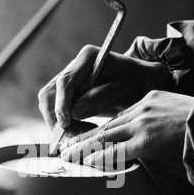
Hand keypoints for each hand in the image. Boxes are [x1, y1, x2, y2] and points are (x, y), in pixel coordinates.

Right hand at [38, 45, 170, 128]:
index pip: (65, 82)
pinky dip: (66, 124)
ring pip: (50, 103)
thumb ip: (100, 98)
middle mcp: (74, 67)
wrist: (143, 81)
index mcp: (87, 58)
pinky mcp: (71, 94)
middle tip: (71, 136)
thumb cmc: (138, 82)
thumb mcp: (125, 90)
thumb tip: (74, 113)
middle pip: (50, 93)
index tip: (65, 123)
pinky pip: (59, 110)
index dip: (61, 104)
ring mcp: (71, 80)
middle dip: (56, 117)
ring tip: (78, 136)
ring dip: (59, 123)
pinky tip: (80, 133)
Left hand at [60, 90, 193, 168]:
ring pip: (105, 136)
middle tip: (67, 145)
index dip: (102, 130)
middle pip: (107, 126)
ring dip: (84, 147)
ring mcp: (141, 124)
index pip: (118, 117)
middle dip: (85, 137)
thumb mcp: (174, 111)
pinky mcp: (145, 140)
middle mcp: (141, 109)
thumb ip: (157, 121)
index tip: (89, 137)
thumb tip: (151, 137)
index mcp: (147, 100)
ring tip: (68, 155)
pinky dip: (99, 157)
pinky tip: (86, 162)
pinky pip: (116, 151)